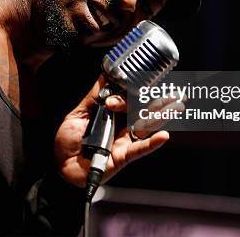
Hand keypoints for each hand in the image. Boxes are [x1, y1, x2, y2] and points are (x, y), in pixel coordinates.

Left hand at [54, 74, 169, 187]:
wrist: (61, 165)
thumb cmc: (69, 141)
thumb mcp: (78, 113)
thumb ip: (94, 96)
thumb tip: (105, 75)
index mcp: (112, 114)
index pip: (129, 99)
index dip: (133, 90)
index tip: (140, 80)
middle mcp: (121, 126)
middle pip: (143, 111)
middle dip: (160, 101)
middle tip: (176, 92)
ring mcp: (124, 141)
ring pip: (146, 126)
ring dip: (163, 117)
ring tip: (178, 106)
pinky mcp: (123, 156)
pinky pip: (139, 149)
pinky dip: (151, 143)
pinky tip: (164, 136)